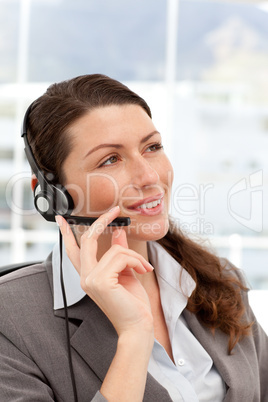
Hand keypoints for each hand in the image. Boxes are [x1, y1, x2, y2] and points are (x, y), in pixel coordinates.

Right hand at [56, 207, 153, 336]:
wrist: (138, 326)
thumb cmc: (132, 303)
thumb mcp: (126, 272)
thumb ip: (119, 252)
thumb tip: (118, 232)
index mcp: (88, 275)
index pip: (72, 250)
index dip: (66, 233)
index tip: (62, 219)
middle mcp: (85, 277)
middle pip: (87, 240)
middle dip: (101, 222)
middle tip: (115, 211)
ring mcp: (91, 279)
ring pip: (115, 250)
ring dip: (134, 256)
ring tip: (144, 268)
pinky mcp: (101, 281)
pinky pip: (122, 256)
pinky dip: (136, 261)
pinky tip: (143, 270)